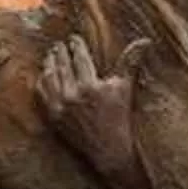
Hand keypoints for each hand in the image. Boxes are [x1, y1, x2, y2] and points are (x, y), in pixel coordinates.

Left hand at [36, 35, 150, 174]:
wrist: (108, 149)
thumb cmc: (119, 117)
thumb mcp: (125, 88)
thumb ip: (130, 61)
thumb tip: (145, 40)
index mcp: (90, 86)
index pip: (80, 59)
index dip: (76, 46)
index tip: (73, 38)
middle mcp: (72, 96)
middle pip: (62, 66)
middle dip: (61, 53)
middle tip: (60, 44)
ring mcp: (60, 108)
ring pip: (50, 78)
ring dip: (49, 64)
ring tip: (51, 55)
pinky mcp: (53, 118)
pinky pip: (43, 95)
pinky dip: (42, 83)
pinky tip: (44, 76)